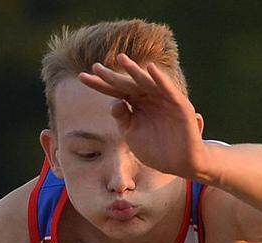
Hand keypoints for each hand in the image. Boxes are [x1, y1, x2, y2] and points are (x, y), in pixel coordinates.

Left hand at [79, 53, 208, 179]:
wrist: (179, 164)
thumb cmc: (155, 150)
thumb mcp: (132, 135)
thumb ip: (122, 119)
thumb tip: (113, 103)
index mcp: (135, 105)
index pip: (114, 92)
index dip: (100, 84)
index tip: (82, 77)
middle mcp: (148, 98)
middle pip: (127, 84)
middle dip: (112, 76)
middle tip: (96, 66)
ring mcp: (163, 99)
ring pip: (146, 83)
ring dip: (135, 71)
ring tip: (121, 60)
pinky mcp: (178, 105)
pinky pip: (168, 90)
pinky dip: (160, 79)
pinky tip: (149, 69)